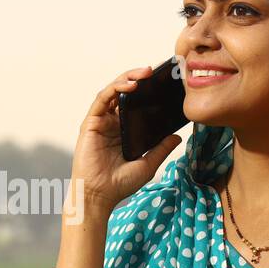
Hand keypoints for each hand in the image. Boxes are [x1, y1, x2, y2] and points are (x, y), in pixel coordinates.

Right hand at [69, 65, 183, 212]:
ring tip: (144, 73)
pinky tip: (130, 85)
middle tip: (155, 71)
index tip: (163, 83)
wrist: (99, 197)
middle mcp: (111, 123)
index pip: (136, 104)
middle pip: (124, 93)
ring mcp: (100, 122)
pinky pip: (102, 99)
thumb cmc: (119, 184)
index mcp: (124, 130)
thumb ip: (161, 148)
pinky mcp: (91, 123)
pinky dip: (115, 89)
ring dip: (128, 78)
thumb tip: (178, 136)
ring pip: (113, 91)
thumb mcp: (148, 164)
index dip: (147, 91)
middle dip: (138, 78)